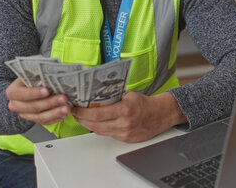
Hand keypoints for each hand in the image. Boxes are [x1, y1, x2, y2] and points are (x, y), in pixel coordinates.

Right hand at [5, 78, 69, 125]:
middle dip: (50, 102)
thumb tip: (52, 73)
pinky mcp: (34, 119)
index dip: (34, 93)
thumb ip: (39, 74)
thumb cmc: (33, 78)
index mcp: (13, 92)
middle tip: (64, 98)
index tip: (47, 90)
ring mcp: (25, 114)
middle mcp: (16, 105)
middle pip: (32, 107)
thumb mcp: (33, 73)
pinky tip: (64, 114)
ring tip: (67, 108)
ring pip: (39, 117)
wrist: (30, 87)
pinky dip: (55, 118)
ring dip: (55, 113)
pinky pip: (45, 122)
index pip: (21, 94)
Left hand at [71, 91, 186, 142]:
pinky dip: (99, 128)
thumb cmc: (145, 103)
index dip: (83, 112)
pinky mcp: (125, 139)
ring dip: (88, 124)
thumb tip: (94, 95)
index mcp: (124, 109)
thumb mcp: (128, 95)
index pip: (97, 113)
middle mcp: (124, 123)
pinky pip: (107, 134)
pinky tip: (94, 123)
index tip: (75, 108)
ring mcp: (124, 133)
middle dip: (82, 118)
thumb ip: (113, 97)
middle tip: (74, 113)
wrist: (160, 115)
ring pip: (99, 131)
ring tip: (82, 117)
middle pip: (95, 124)